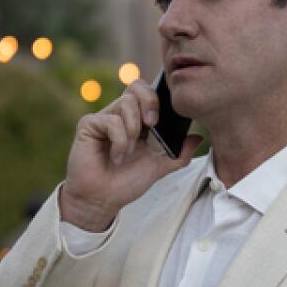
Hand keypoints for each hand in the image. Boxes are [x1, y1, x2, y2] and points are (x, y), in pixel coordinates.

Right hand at [60, 79, 202, 230]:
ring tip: (129, 152)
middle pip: (136, 86)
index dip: (158, 97)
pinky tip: (117, 157)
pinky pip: (111, 121)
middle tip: (153, 125)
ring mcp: (103, 118)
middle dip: (150, 102)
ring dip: (134, 129)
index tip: (164, 119)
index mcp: (136, 120)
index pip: (147, 92)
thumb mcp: (159, 167)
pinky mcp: (88, 125)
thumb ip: (179, 154)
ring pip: (126, 103)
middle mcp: (119, 115)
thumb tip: (198, 138)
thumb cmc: (125, 183)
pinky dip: (120, 141)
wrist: (103, 200)